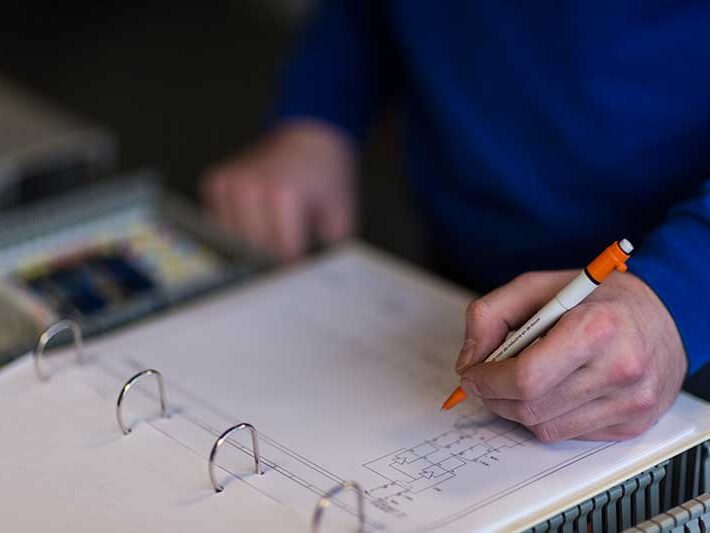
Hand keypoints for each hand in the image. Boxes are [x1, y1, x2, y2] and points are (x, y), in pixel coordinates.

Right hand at [201, 120, 356, 259]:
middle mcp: (251, 188)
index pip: (282, 254)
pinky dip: (234, 228)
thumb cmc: (327, 177)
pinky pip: (218, 224)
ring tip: (275, 225)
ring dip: (252, 243)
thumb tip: (316, 283)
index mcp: (284, 195)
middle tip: (290, 249)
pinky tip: (255, 216)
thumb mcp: (341, 217)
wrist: (312, 139)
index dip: (295, 267)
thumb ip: (329, 252)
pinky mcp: (217, 182)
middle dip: (273, 257)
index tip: (301, 270)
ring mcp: (230, 184)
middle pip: (255, 250)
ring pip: (233, 241)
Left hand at [455, 270, 686, 441]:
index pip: (526, 377)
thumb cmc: (598, 298)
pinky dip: (548, 416)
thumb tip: (468, 360)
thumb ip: (491, 314)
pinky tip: (554, 390)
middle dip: (495, 397)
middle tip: (486, 380)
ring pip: (545, 428)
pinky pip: (569, 434)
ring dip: (517, 409)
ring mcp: (630, 402)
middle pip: (531, 407)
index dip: (487, 380)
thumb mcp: (538, 286)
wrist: (664, 313)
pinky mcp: (633, 424)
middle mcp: (619, 369)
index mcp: (596, 329)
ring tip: (518, 382)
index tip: (472, 373)